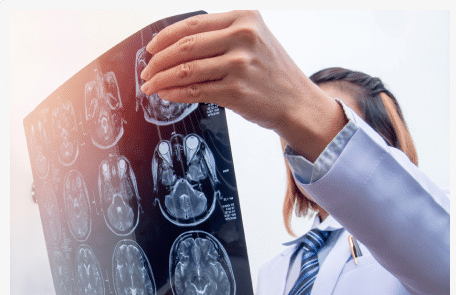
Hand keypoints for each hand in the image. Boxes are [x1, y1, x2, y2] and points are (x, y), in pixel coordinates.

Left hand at [140, 11, 345, 161]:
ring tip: (150, 86)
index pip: (194, 25)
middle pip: (186, 46)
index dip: (166, 37)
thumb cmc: (274, 75)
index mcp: (244, 19)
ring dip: (162, 79)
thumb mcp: (255, 42)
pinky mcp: (236, 91)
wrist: (298, 103)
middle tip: (146, 71)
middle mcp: (242, 38)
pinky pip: (196, 91)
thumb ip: (223, 37)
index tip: (152, 49)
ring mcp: (239, 65)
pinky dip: (175, 94)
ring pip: (187, 70)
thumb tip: (181, 47)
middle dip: (159, 61)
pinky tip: (165, 95)